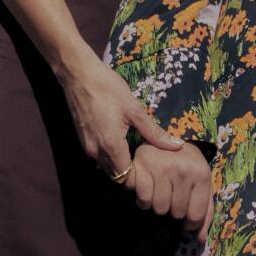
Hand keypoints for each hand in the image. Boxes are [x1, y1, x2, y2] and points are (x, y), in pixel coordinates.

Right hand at [55, 51, 184, 181]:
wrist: (79, 75)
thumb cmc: (108, 89)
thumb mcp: (135, 110)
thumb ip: (154, 132)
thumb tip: (176, 145)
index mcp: (111, 147)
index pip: (125, 179)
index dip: (139, 178)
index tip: (153, 169)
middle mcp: (96, 152)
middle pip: (115, 176)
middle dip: (131, 174)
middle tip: (149, 162)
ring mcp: (87, 147)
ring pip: (106, 167)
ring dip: (120, 165)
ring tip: (138, 153)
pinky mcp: (83, 140)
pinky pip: (98, 157)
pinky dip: (110, 156)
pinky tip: (123, 143)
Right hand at [129, 141, 214, 227]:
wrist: (161, 139)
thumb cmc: (184, 164)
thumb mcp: (200, 182)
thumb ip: (205, 211)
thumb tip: (200, 239)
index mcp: (202, 173)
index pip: (196, 215)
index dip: (190, 223)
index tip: (186, 218)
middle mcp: (183, 170)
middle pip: (177, 214)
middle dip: (174, 210)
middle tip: (172, 194)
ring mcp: (162, 168)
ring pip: (159, 209)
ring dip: (158, 205)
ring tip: (161, 189)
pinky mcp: (142, 168)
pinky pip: (143, 200)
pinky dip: (144, 200)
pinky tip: (148, 187)